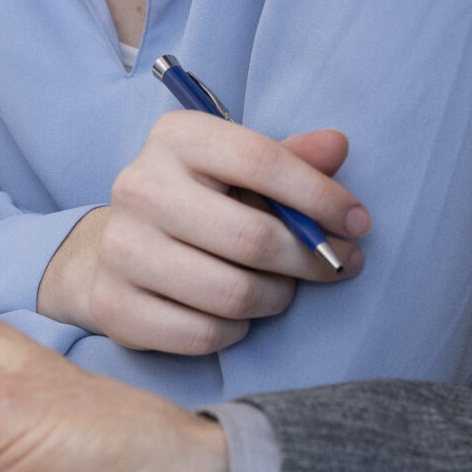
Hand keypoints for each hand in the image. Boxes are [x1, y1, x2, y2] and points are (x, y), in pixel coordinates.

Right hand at [34, 117, 367, 355]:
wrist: (113, 248)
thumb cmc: (199, 201)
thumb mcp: (240, 168)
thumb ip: (290, 158)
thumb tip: (337, 145)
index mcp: (176, 137)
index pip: (261, 160)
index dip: (321, 196)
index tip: (358, 222)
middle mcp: (140, 186)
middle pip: (252, 237)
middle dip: (309, 259)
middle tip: (334, 264)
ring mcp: (122, 248)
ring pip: (232, 294)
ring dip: (275, 297)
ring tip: (282, 289)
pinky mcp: (114, 305)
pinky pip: (204, 334)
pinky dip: (236, 330)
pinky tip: (238, 314)